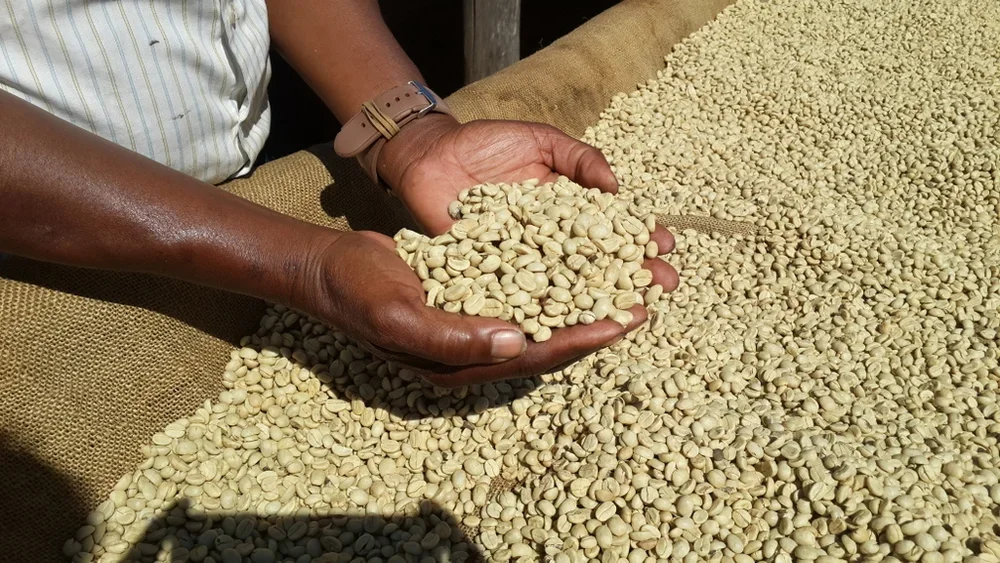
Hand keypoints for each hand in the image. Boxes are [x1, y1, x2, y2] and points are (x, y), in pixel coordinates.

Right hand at [293, 230, 648, 386]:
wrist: (330, 267)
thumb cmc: (358, 293)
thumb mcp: (398, 316)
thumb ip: (455, 337)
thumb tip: (517, 342)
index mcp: (464, 364)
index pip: (538, 355)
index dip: (584, 337)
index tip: (627, 319)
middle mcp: (477, 348)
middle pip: (551, 338)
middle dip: (598, 321)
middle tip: (644, 300)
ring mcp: (475, 321)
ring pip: (543, 314)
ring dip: (583, 298)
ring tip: (624, 279)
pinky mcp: (473, 294)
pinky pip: (524, 289)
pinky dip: (554, 276)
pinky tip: (579, 257)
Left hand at [378, 114, 678, 289]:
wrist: (430, 156)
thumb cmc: (485, 143)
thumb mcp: (540, 140)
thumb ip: (579, 158)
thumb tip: (617, 188)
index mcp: (567, 210)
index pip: (611, 228)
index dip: (639, 237)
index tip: (666, 246)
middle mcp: (550, 242)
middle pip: (598, 264)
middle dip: (632, 275)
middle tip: (663, 287)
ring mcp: (523, 263)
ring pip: (566, 287)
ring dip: (600, 300)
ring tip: (631, 311)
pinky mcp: (492, 276)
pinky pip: (520, 297)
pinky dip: (544, 311)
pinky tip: (570, 323)